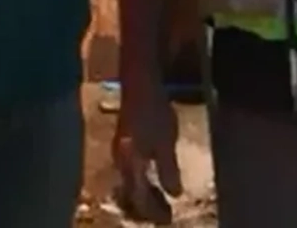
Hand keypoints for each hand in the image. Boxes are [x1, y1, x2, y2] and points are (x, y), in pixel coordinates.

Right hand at [112, 85, 182, 222]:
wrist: (139, 83)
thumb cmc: (153, 111)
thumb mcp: (165, 143)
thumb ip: (169, 170)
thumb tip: (175, 194)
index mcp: (130, 164)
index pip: (140, 197)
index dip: (153, 211)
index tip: (168, 220)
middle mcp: (121, 160)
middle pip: (132, 192)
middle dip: (148, 205)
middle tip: (165, 214)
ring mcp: (121, 150)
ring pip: (131, 181)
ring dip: (145, 193)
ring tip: (161, 198)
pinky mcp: (124, 141)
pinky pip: (132, 170)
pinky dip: (143, 179)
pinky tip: (153, 174)